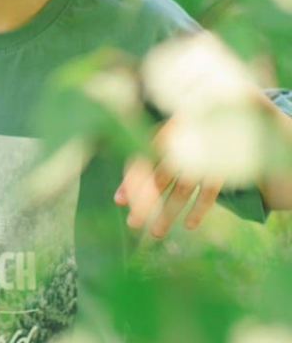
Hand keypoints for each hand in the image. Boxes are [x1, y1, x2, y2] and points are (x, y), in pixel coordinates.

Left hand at [113, 115, 224, 237]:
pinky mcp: (221, 168)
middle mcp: (180, 146)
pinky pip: (209, 192)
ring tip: (155, 233)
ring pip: (181, 189)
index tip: (118, 201)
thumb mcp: (166, 137)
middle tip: (132, 224)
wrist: (225, 109)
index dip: (130, 180)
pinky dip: (199, 208)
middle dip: (144, 202)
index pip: (142, 160)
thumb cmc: (186, 130)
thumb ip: (145, 160)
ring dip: (168, 212)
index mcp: (163, 135)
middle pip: (158, 178)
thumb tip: (121, 194)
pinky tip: (188, 225)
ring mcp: (201, 157)